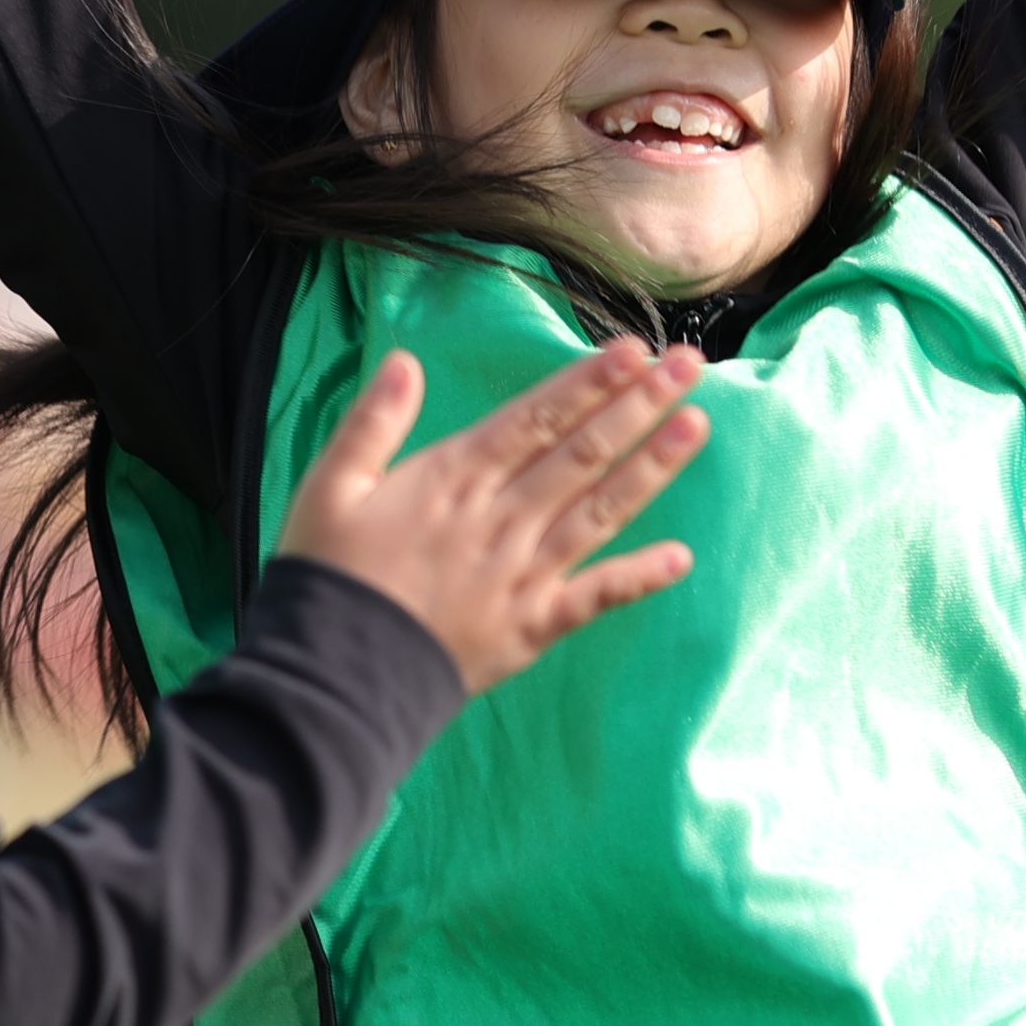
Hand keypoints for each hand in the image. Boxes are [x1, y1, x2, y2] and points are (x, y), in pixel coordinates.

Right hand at [272, 342, 708, 692]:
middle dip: (639, 405)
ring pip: (601, 510)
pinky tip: (682, 558)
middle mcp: (501, 518)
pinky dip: (639, 579)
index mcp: (453, 478)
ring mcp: (523, 572)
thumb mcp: (330, 487)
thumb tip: (405, 363)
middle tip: (688, 366)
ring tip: (698, 426)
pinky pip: (594, 598)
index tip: (634, 350)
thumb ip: (372, 423)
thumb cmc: (327, 576)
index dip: (589, 381)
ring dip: (652, 468)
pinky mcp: (531, 626)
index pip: (537, 418)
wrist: (333, 674)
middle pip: (582, 452)